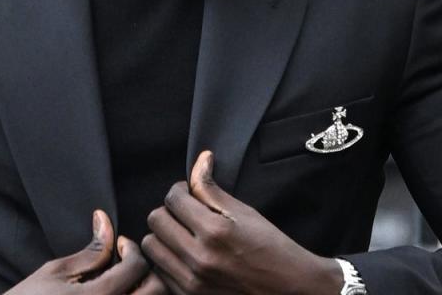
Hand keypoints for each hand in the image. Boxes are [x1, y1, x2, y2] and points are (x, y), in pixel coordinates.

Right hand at [5, 210, 166, 293]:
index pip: (138, 266)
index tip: (118, 244)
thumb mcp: (56, 273)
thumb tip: (105, 220)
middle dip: (146, 271)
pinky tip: (116, 293)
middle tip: (125, 263)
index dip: (130, 248)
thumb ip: (90, 251)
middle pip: (158, 291)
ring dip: (143, 289)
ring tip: (122, 280)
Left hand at [141, 152, 342, 294]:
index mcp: (214, 231)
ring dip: (164, 236)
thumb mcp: (245, 213)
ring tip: (183, 234)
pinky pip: (160, 272)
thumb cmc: (271, 248)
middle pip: (156, 221)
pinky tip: (186, 256)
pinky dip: (168, 260)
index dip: (180, 190)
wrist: (290, 289)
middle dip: (169, 211)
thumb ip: (213, 189)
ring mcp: (192, 283)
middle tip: (185, 213)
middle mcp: (199, 258)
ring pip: (152, 247)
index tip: (189, 193)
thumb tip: (201, 160)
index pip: (173, 199)